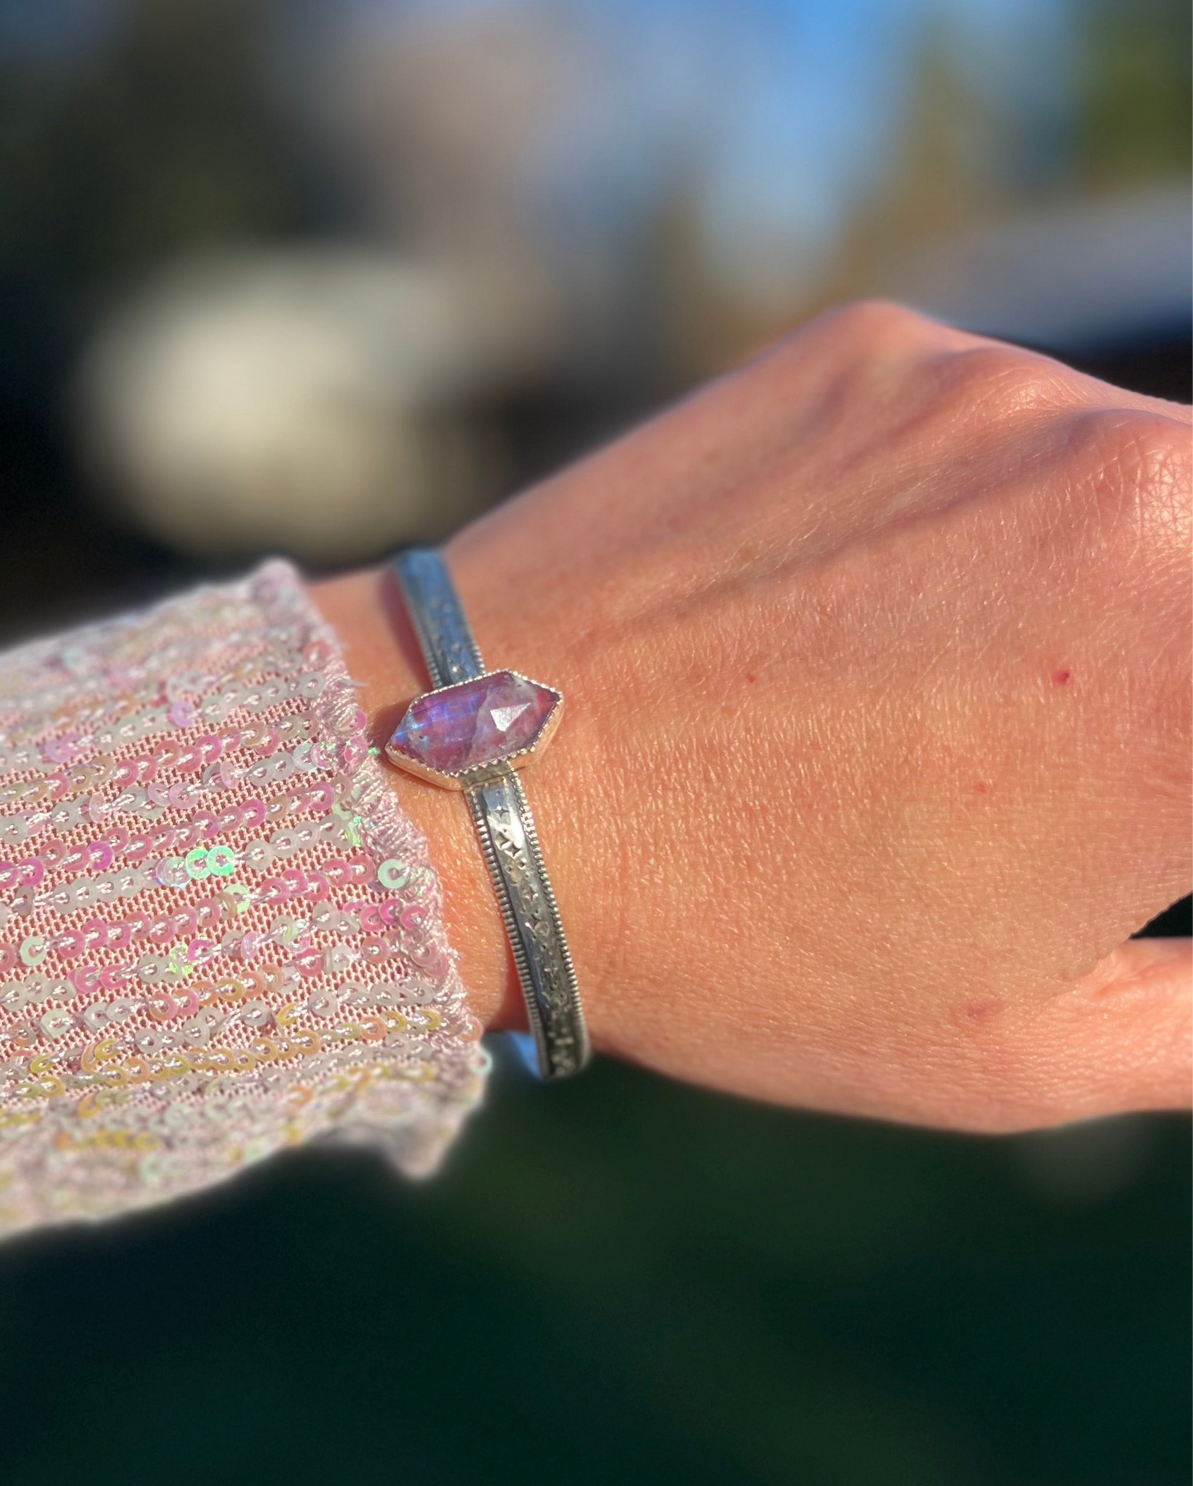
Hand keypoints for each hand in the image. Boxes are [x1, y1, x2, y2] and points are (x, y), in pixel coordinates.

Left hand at [316, 301, 1192, 1130]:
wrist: (459, 784)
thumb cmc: (732, 944)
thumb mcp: (1013, 1046)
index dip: (1185, 758)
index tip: (1135, 793)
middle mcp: (1135, 488)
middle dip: (1170, 669)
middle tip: (1077, 744)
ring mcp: (994, 392)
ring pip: (1139, 477)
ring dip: (1096, 576)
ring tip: (934, 686)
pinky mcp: (874, 343)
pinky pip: (993, 418)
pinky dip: (973, 505)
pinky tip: (847, 600)